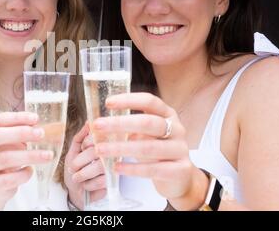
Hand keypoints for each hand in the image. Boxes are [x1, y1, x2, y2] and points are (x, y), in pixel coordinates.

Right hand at [0, 111, 53, 207]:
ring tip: (48, 155)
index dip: (17, 118)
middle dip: (20, 133)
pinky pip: (9, 179)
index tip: (36, 118)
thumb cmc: (6, 156)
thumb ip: (22, 132)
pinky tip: (31, 170)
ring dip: (29, 155)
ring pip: (4, 158)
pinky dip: (24, 174)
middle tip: (41, 133)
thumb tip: (43, 128)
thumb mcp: (11, 142)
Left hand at [64, 122, 105, 209]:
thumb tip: (88, 122)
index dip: (86, 143)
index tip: (80, 150)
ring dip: (83, 174)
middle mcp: (107, 154)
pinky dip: (89, 184)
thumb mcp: (73, 152)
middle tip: (73, 167)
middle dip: (80, 161)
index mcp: (100, 145)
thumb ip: (80, 137)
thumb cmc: (74, 169)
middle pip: (98, 151)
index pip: (97, 137)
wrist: (75, 191)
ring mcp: (111, 168)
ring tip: (77, 177)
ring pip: (99, 167)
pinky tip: (86, 184)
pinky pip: (102, 180)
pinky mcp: (112, 181)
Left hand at [93, 93, 206, 209]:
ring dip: (121, 148)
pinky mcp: (180, 170)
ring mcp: (181, 150)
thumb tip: (97, 124)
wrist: (181, 178)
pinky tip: (116, 167)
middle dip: (120, 123)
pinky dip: (132, 168)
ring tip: (100, 149)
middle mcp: (177, 129)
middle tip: (98, 125)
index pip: (150, 102)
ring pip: (149, 147)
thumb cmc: (158, 152)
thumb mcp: (147, 135)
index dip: (129, 100)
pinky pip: (153, 169)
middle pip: (148, 122)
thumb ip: (129, 128)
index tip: (108, 102)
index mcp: (168, 115)